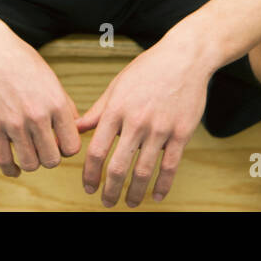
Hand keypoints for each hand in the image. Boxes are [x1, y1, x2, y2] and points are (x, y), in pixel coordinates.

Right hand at [0, 31, 81, 176]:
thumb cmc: (22, 62)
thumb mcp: (51, 79)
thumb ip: (64, 106)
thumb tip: (75, 129)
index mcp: (56, 103)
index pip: (72, 147)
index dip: (68, 148)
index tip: (60, 143)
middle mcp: (37, 116)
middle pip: (52, 160)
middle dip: (50, 158)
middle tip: (44, 148)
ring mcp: (14, 123)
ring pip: (30, 164)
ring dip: (32, 162)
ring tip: (30, 153)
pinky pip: (4, 161)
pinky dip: (11, 169)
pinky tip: (15, 167)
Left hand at [76, 37, 211, 207]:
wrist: (184, 57)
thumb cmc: (148, 69)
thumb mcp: (117, 86)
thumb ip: (97, 110)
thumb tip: (76, 128)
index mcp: (117, 109)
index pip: (97, 150)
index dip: (90, 174)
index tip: (88, 187)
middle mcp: (136, 121)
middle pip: (118, 166)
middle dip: (109, 190)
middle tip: (106, 202)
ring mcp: (160, 128)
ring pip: (144, 171)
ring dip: (134, 193)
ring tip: (130, 203)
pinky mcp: (181, 133)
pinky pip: (170, 166)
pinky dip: (163, 185)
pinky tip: (156, 196)